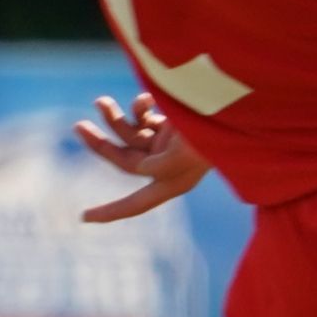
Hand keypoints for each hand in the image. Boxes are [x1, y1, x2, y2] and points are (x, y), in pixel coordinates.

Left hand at [73, 91, 209, 221]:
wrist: (237, 108)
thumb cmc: (215, 136)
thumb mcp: (182, 156)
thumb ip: (155, 164)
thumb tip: (137, 166)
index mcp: (173, 182)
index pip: (136, 203)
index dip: (111, 211)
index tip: (84, 218)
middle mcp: (168, 166)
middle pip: (125, 160)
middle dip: (101, 144)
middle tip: (79, 126)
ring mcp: (169, 144)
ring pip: (131, 135)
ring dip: (114, 118)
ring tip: (100, 101)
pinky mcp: (173, 124)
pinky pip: (146, 119)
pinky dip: (141, 109)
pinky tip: (146, 98)